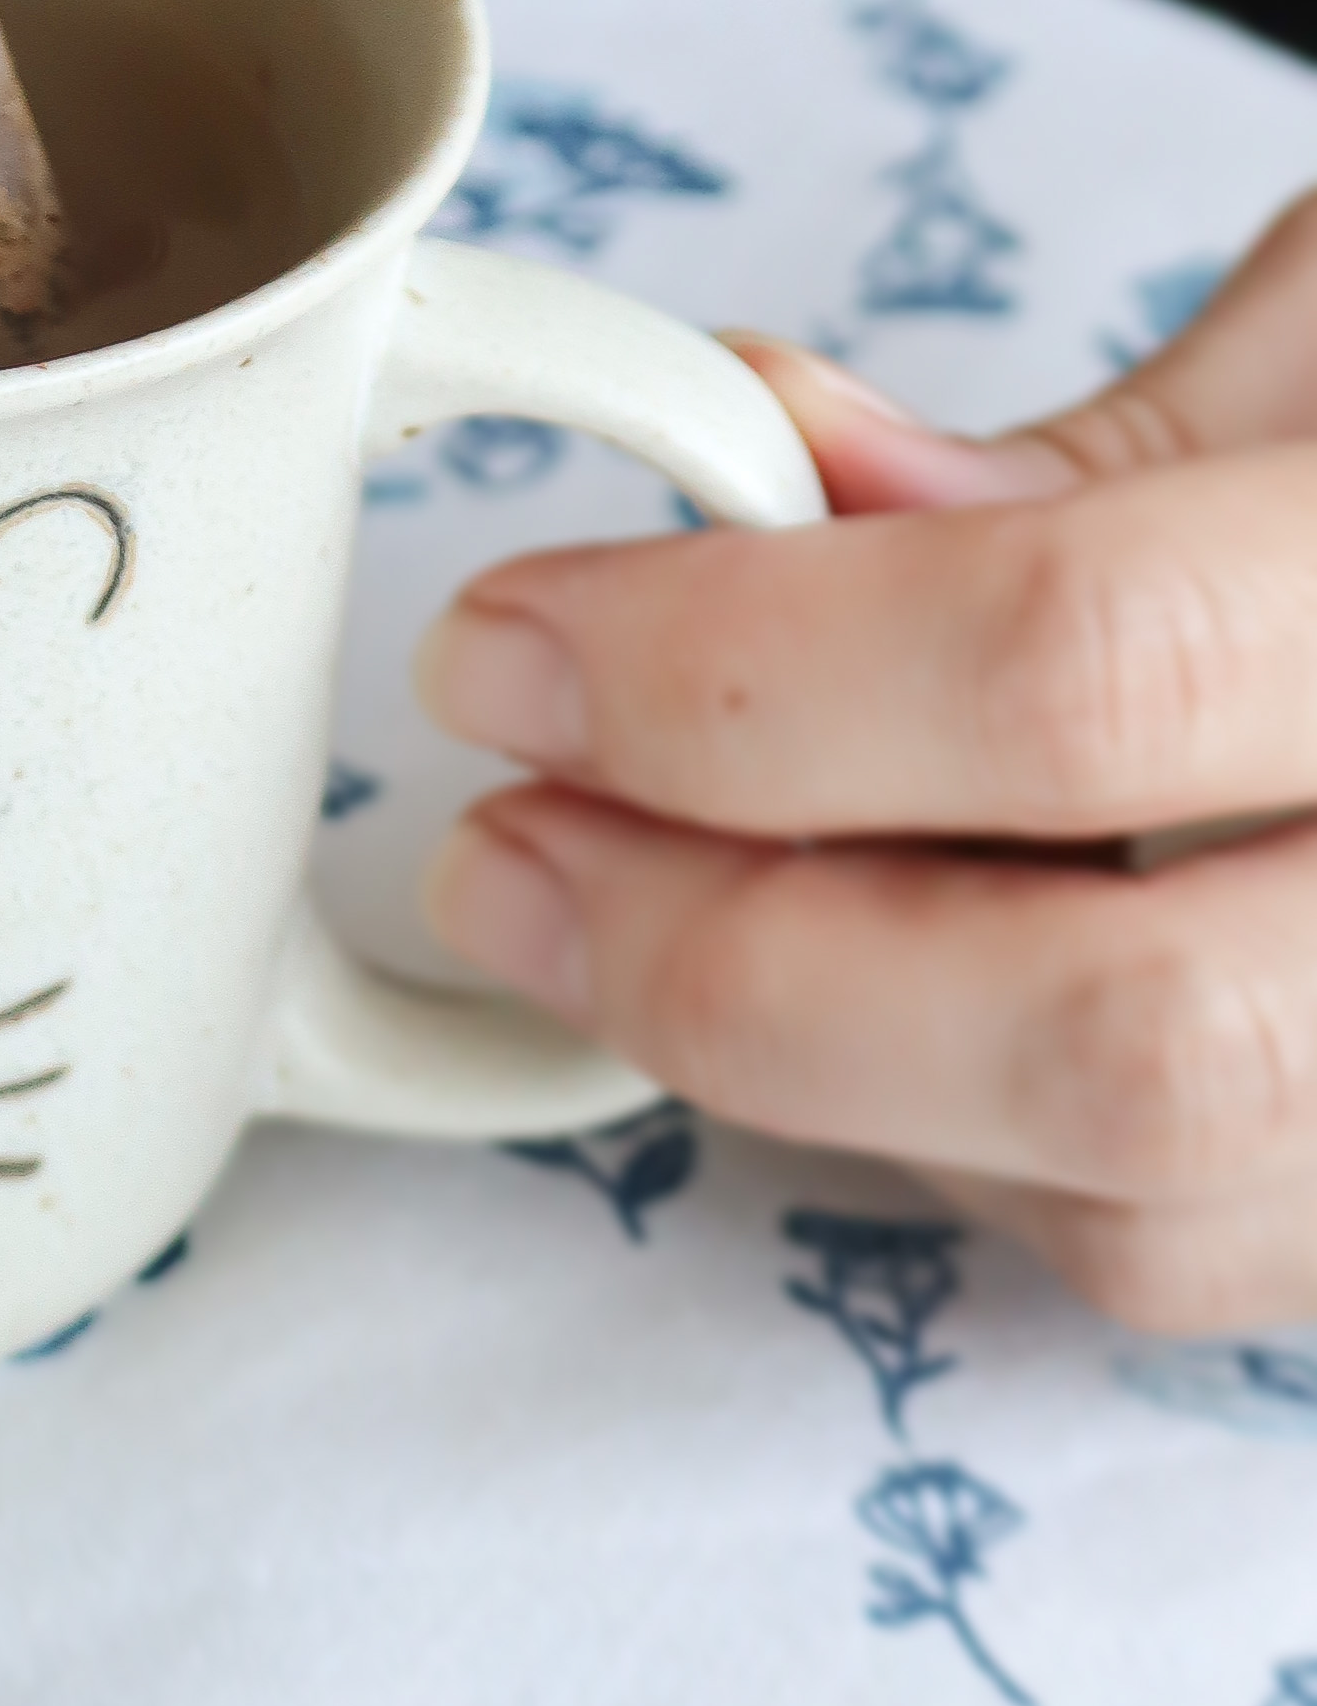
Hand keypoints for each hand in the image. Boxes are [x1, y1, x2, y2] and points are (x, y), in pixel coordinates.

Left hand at [419, 197, 1316, 1332]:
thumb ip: (1077, 448)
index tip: (506, 646)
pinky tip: (861, 999)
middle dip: (733, 961)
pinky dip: (967, 1151)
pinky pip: (1203, 1256)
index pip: (1078, 669)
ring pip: (1150, 1204)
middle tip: (502, 847)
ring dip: (810, 1077)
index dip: (736, 673)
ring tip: (626, 909)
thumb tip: (759, 460)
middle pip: (1118, 1038)